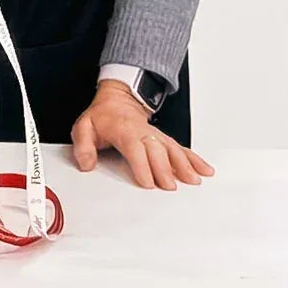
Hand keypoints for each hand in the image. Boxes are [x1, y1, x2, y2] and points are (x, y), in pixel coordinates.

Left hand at [70, 80, 214, 189]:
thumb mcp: (84, 127)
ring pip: (172, 149)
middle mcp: (143, 132)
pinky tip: (205, 170)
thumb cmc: (102, 117)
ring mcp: (156, 135)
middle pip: (157, 149)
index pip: (134, 147)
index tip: (147, 182)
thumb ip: (82, 146)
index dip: (141, 165)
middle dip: (164, 168)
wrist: (118, 101)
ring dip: (184, 164)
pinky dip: (195, 159)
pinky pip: (181, 148)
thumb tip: (86, 164)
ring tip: (193, 180)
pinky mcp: (165, 139)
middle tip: (170, 187)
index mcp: (123, 130)